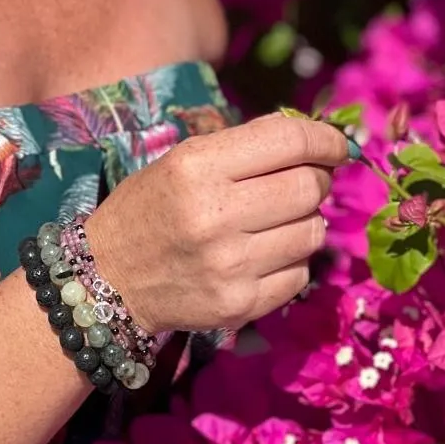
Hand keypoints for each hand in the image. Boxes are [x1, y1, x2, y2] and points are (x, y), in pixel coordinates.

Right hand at [84, 114, 350, 333]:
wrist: (108, 279)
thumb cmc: (150, 208)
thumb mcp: (182, 162)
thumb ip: (245, 148)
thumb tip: (317, 141)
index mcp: (197, 167)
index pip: (288, 142)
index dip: (324, 139)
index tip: (336, 144)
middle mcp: (214, 215)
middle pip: (308, 187)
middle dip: (316, 180)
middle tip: (302, 182)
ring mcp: (230, 265)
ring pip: (312, 232)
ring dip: (305, 221)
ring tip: (275, 221)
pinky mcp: (240, 304)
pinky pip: (300, 274)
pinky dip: (292, 260)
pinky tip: (262, 254)